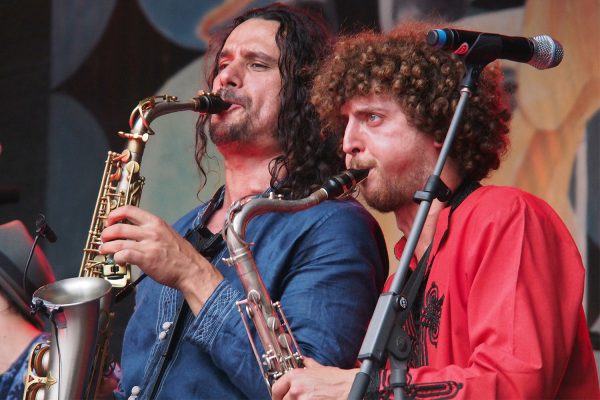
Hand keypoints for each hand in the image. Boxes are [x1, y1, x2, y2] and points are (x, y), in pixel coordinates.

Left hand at [99, 205, 222, 313]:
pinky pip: (123, 255)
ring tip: (104, 250)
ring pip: (118, 241)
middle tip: (104, 238)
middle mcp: (151, 231)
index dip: (114, 214)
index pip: (129, 210)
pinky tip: (119, 261)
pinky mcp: (146, 259)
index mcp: (156, 222)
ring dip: (106, 247)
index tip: (110, 221)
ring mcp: (148, 245)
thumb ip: (151, 231)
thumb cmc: (181, 256)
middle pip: (118, 226)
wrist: (191, 270)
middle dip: (106, 233)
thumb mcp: (167, 234)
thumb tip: (133, 232)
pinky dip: (117, 258)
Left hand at [271, 358, 356, 399]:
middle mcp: (296, 387)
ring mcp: (302, 399)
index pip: (276, 388)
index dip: (277, 396)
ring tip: (305, 399)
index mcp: (296, 376)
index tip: (279, 399)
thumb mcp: (320, 368)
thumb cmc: (336, 379)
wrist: (349, 387)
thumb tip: (304, 360)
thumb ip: (309, 365)